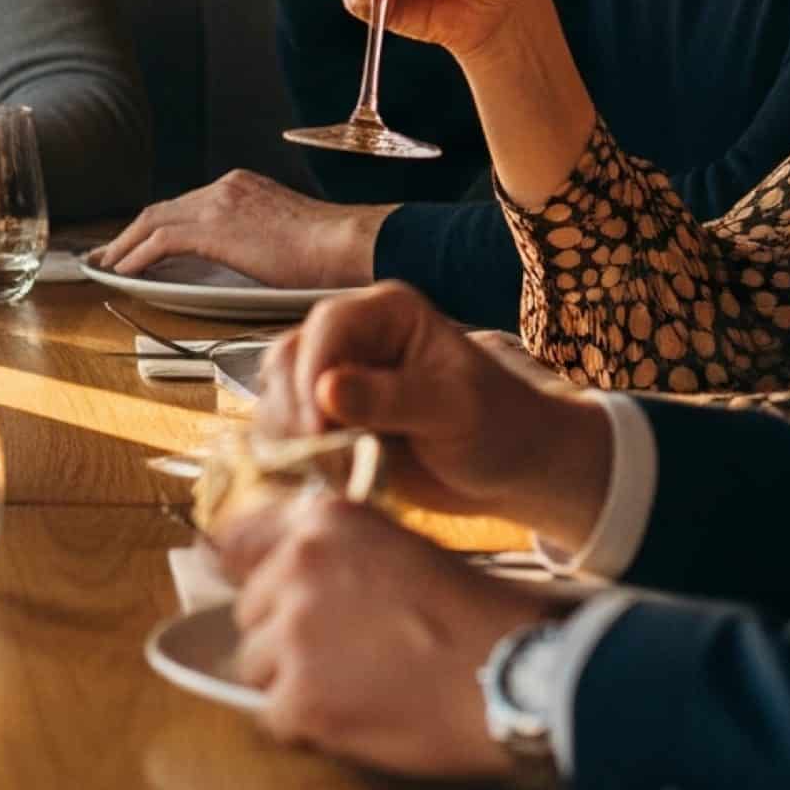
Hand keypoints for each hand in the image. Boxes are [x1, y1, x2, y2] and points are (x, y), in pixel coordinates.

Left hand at [90, 170, 386, 287]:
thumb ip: (256, 241)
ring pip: (153, 220)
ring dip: (124, 245)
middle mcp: (225, 187)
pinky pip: (161, 240)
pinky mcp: (215, 226)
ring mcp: (218, 203)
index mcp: (242, 187)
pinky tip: (124, 273)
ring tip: (106, 266)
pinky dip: (137, 255)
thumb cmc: (331, 252)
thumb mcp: (285, 237)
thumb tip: (245, 262)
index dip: (156, 226)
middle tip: (108, 254)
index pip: (186, 205)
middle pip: (163, 209)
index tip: (138, 243)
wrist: (346, 244)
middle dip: (131, 233)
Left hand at [216, 495, 560, 779]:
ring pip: (255, 665)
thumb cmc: (470, 614)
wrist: (511, 672)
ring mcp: (292, 633)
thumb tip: (281, 571)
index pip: (240, 544)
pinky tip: (356, 718)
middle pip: (251, 612)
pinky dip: (307, 727)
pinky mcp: (299, 698)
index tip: (268, 601)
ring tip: (353, 689)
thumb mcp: (395, 547)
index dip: (259, 579)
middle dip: (284, 636)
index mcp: (321, 522)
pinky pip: (274, 717)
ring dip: (292, 682)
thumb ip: (334, 551)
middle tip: (343, 657)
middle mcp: (296, 565)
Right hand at [256, 281, 611, 552]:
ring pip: (279, 391)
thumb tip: (325, 389)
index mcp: (388, 313)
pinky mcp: (329, 417)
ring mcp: (338, 376)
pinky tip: (323, 476)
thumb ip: (391, 399)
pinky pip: (287, 426)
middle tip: (323, 458)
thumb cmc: (498, 427)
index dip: (313, 373)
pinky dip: (292, 453)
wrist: (510, 469)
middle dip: (297, 409)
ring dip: (291, 434)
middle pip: (290, 355)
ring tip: (332, 472)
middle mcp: (355, 336)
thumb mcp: (454, 411)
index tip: (319, 429)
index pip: (327, 327)